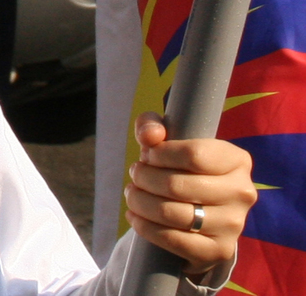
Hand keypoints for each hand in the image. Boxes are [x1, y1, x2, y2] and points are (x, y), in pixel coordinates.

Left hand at [121, 113, 255, 274]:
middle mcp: (242, 192)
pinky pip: (174, 240)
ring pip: (172, 213)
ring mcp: (234, 224)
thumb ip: (152, 125)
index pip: (192, 154)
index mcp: (237, 160)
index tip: (147, 156)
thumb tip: (150, 136)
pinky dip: (146, 227)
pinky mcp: (220, 249)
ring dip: (140, 202)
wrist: (201, 214)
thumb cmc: (182, 168)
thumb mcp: (167, 139)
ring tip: (133, 194)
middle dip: (144, 178)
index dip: (159, 154)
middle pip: (176, 185)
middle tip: (135, 175)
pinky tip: (136, 217)